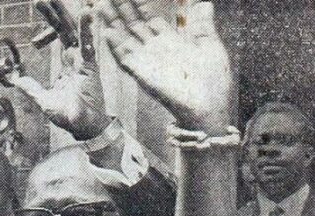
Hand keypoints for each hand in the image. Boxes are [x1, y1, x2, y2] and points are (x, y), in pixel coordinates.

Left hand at [9, 12, 111, 140]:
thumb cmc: (68, 116)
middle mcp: (76, 59)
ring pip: (73, 33)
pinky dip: (87, 29)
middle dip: (54, 14)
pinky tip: (86, 13)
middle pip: (64, 30)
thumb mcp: (43, 100)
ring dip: (65, 16)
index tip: (41, 6)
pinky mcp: (90, 67)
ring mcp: (83, 62)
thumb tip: (15, 80)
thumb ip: (30, 88)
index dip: (49, 23)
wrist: (83, 127)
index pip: (56, 37)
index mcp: (67, 65)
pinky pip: (88, 45)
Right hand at [97, 0, 232, 131]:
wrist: (208, 106)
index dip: (139, 3)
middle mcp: (155, 49)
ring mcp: (147, 60)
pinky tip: (107, 32)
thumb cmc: (213, 80)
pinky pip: (125, 58)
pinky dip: (115, 45)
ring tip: (101, 5)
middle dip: (122, 7)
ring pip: (125, 36)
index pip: (148, 17)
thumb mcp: (209, 46)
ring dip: (113, 21)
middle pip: (133, 23)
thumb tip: (205, 3)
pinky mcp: (142, 73)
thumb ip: (203, 24)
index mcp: (170, 42)